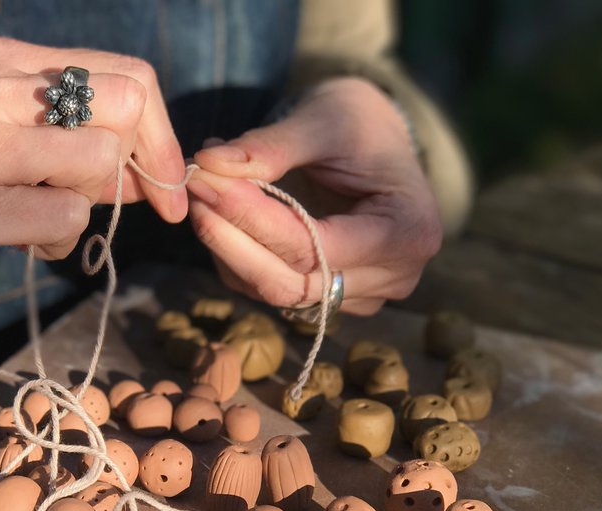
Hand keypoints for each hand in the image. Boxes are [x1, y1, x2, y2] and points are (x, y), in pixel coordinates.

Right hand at [0, 36, 186, 307]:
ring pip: (99, 160)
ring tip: (46, 226)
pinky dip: (62, 240)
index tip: (161, 185)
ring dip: (92, 207)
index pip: (125, 75)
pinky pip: (63, 216)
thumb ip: (57, 134)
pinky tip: (23, 244)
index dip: (162, 134)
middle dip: (147, 166)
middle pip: (128, 105)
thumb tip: (147, 168)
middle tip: (128, 207)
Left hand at [186, 77, 441, 315]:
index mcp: (409, 232)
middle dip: (232, 238)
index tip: (204, 177)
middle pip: (292, 283)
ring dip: (227, 247)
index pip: (315, 246)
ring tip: (202, 193)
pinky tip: (220, 215)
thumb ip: (270, 146)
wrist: (376, 139)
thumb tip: (209, 162)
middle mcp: (393, 276)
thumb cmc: (359, 123)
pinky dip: (236, 255)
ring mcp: (362, 295)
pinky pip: (270, 287)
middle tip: (192, 188)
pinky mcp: (329, 298)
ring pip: (275, 291)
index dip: (252, 218)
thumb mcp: (323, 120)